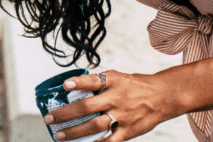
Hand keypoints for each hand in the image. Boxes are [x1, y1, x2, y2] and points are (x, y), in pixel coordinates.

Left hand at [43, 71, 176, 140]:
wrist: (163, 96)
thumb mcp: (118, 77)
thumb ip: (99, 83)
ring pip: (94, 125)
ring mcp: (122, 115)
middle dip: (65, 114)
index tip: (65, 85)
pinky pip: (110, 141)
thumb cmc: (136, 86)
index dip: (78, 83)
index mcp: (113, 82)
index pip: (92, 81)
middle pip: (86, 107)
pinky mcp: (128, 130)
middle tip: (49, 118)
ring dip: (74, 132)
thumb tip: (75, 88)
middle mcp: (116, 98)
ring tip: (60, 135)